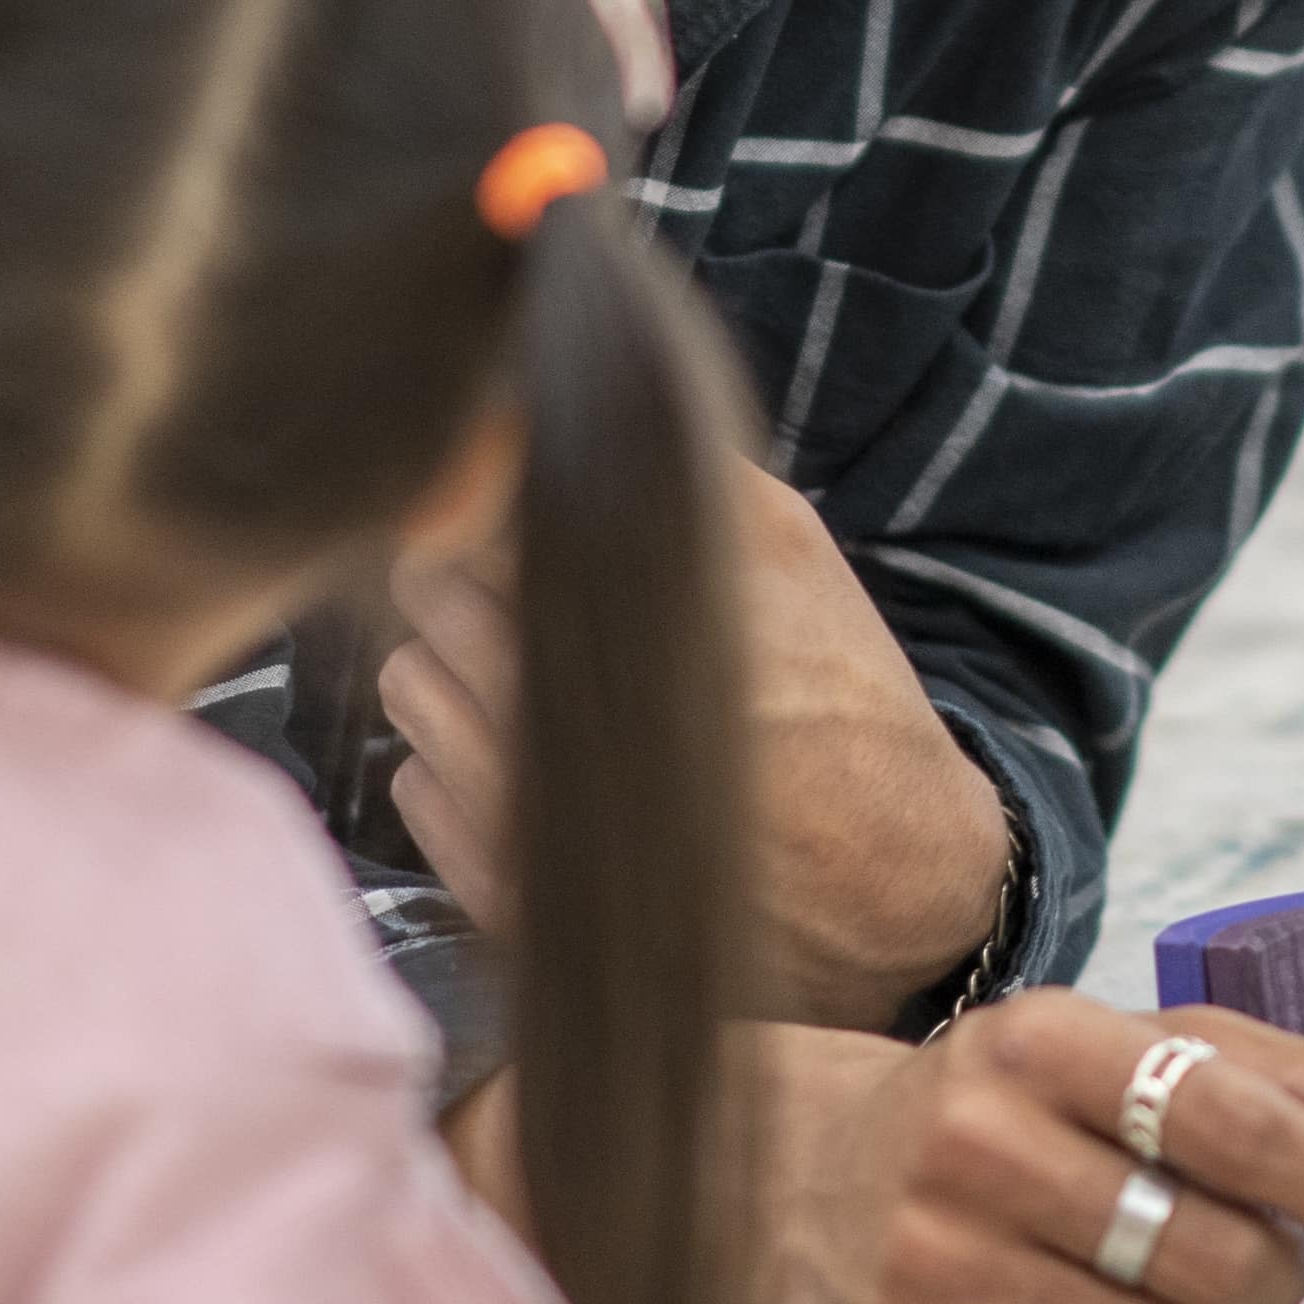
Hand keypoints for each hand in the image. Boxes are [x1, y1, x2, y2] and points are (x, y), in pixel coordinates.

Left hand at [382, 461, 1014, 1021]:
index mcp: (635, 613)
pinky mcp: (508, 892)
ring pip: (409, 685)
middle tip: (529, 595)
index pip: (481, 521)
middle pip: (428, 591)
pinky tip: (534, 762)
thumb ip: (678, 469)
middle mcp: (567, 715)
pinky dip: (453, 762)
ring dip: (449, 667)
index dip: (499, 511)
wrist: (894, 883)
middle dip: (465, 578)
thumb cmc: (845, 698)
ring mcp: (526, 812)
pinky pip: (414, 785)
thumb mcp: (794, 550)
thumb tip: (556, 412)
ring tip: (531, 679)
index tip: (532, 523)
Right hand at [752, 998, 1303, 1303]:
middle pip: (1214, 1257)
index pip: (1233, 1119)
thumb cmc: (1029, 1109)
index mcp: (1040, 1039)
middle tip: (1262, 1258)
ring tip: (1169, 1292)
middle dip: (1273, 1269)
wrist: (814, 1174)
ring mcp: (930, 1260)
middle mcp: (972, 1142)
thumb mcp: (1147, 1058)